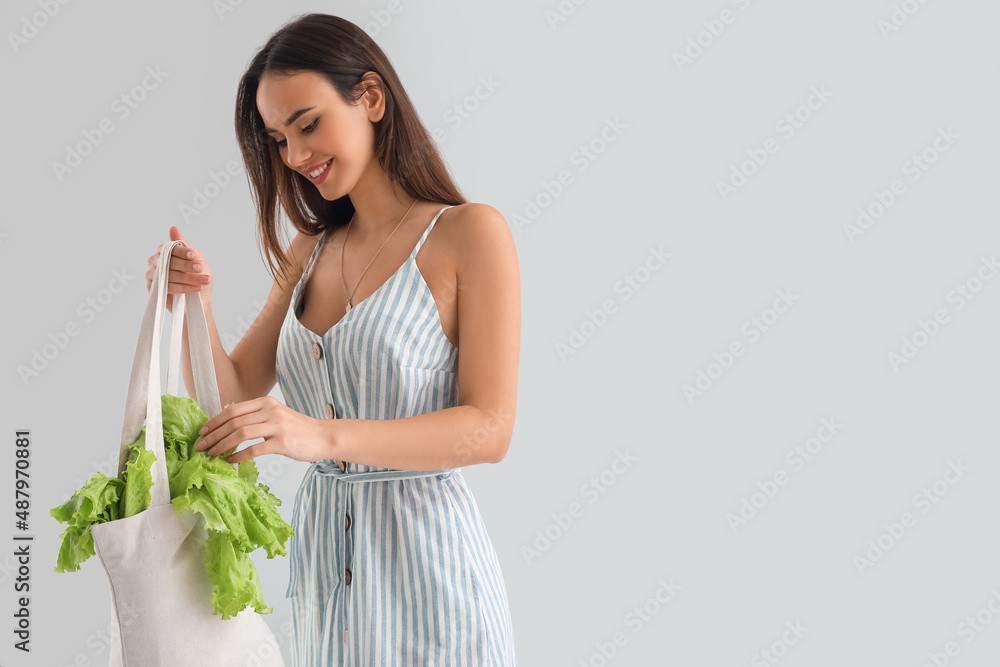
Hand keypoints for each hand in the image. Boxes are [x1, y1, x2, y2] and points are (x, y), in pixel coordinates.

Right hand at [145, 226, 213, 312]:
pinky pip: (167, 287)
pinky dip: (183, 288)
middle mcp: (155, 262)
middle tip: (201, 269)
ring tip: (205, 280)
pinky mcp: (153, 290)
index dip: (182, 251)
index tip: (194, 255)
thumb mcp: (196, 259)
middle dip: (187, 266)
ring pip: (169, 275)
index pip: (170, 247)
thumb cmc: (198, 277)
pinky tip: (196, 289)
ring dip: (189, 278)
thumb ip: (185, 245)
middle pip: (169, 261)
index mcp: (165, 252)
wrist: (200, 302)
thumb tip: (173, 228)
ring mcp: (152, 275)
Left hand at [194, 396, 331, 463]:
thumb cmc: (298, 429)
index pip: (233, 409)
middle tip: (201, 446)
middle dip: (213, 435)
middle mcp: (270, 411)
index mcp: (266, 402)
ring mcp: (277, 426)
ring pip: (240, 434)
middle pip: (234, 421)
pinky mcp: (282, 442)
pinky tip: (230, 462)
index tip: (202, 431)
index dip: (214, 421)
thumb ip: (256, 416)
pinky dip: (238, 456)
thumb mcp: (276, 415)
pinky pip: (254, 449)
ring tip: (211, 454)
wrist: (323, 436)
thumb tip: (228, 426)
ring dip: (222, 445)